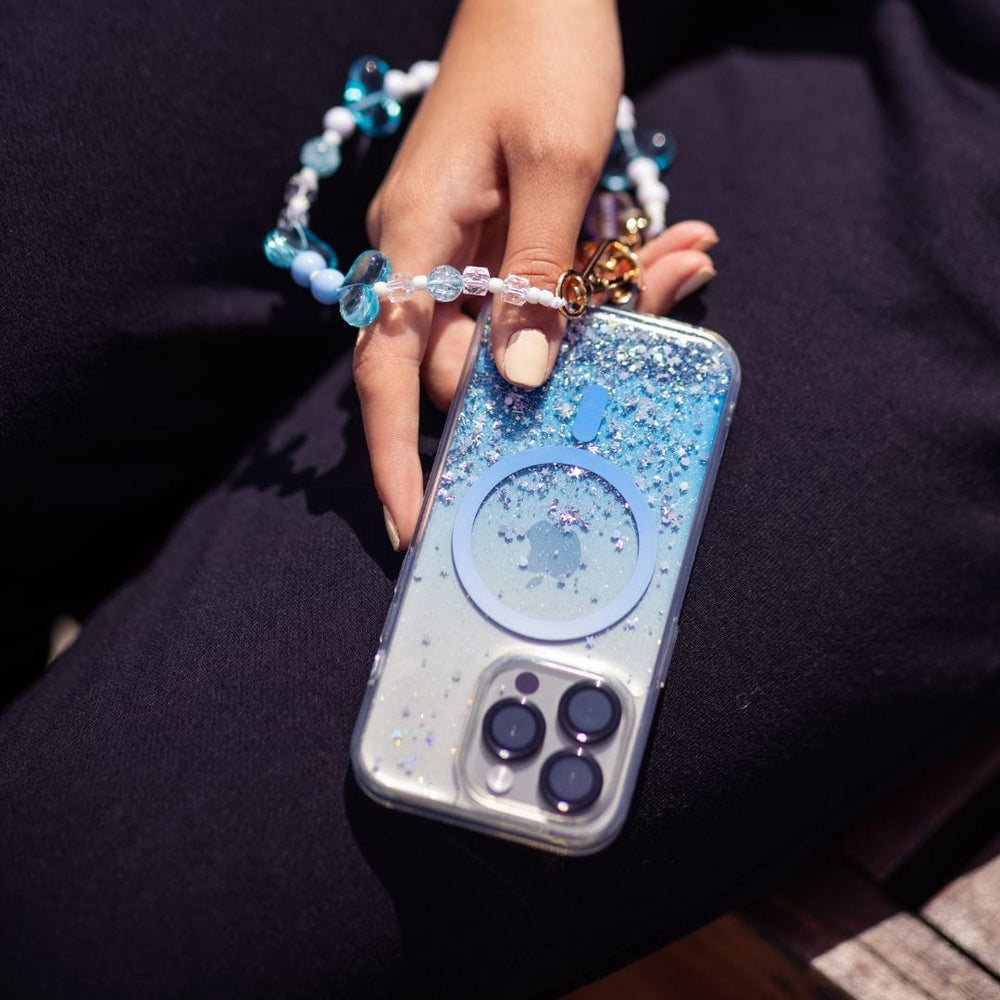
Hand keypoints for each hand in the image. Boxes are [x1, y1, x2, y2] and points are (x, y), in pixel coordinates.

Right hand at [355, 0, 717, 549]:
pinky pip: (543, 289)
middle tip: (658, 315)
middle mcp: (427, 255)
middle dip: (561, 365)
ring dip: (604, 310)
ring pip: (522, 328)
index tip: (414, 528)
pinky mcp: (499, 237)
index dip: (398, 459)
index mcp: (417, 239)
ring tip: (686, 255)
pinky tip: (672, 246)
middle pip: (475, 360)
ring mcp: (462, 248)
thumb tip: (522, 377)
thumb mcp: (554, 163)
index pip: (389, 376)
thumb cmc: (542, 48)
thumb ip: (538, 276)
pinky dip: (602, 280)